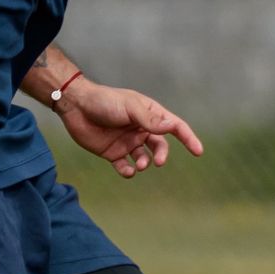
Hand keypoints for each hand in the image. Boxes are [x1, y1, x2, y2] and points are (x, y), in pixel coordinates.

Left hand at [57, 80, 204, 178]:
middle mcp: (140, 128)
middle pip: (160, 145)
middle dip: (162, 155)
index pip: (174, 126)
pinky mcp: (113, 153)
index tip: (198, 151)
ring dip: (146, 163)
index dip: (188, 138)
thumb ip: (150, 120)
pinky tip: (128, 171)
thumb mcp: (130, 108)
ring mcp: (127, 141)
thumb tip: (172, 126)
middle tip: (158, 161)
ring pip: (145, 157)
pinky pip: (126, 166)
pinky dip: (129, 172)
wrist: (76, 107)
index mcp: (149, 114)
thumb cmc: (105, 102)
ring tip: (140, 165)